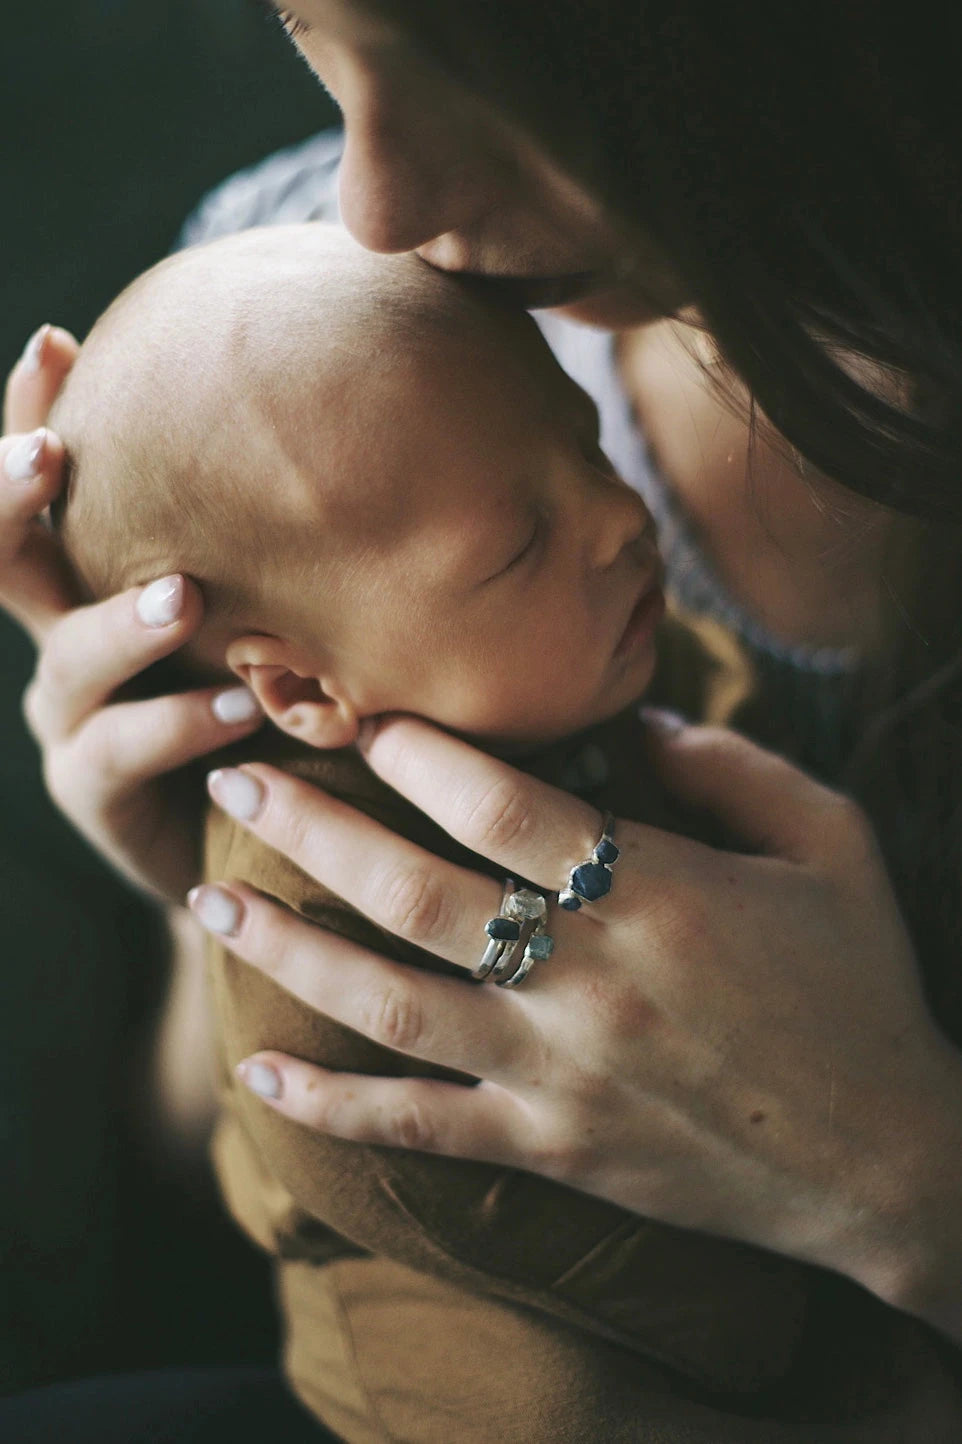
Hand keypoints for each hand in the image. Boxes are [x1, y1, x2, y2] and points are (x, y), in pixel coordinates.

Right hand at [2, 326, 263, 899]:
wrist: (268, 829)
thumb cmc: (281, 690)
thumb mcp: (282, 603)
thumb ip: (283, 535)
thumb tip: (355, 415)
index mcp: (99, 574)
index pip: (52, 487)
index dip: (34, 412)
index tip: (57, 341)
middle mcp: (71, 634)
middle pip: (7, 558)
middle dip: (12, 500)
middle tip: (49, 454)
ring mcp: (75, 716)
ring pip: (69, 658)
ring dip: (122, 625)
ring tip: (182, 599)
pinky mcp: (95, 790)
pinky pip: (118, 751)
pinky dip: (176, 724)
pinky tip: (234, 704)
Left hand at [190, 712, 961, 1328]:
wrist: (886, 1156)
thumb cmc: (858, 984)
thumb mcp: (833, 843)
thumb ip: (733, 767)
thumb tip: (635, 718)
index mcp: (660, 894)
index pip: (505, 808)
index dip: (419, 756)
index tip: (362, 720)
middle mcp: (590, 983)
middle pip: (416, 894)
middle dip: (310, 831)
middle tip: (234, 780)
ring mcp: (558, 1074)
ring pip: (390, 1006)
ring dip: (289, 951)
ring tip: (208, 903)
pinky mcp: (550, 1148)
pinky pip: (419, 1128)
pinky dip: (332, 1107)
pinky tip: (259, 1076)